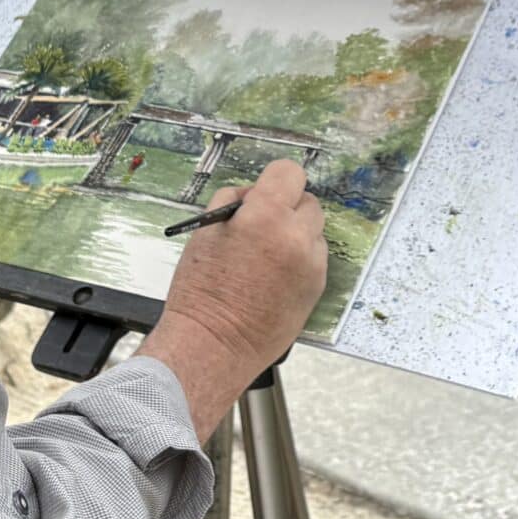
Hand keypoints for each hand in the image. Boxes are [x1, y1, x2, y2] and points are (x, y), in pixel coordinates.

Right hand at [138, 160, 327, 437]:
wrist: (213, 345)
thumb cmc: (200, 291)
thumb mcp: (204, 233)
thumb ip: (231, 203)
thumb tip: (252, 196)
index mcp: (267, 216)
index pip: (289, 173)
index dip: (274, 181)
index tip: (262, 195)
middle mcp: (298, 236)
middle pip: (307, 201)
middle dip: (286, 208)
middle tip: (260, 228)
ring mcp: (312, 264)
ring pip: (313, 232)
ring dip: (295, 235)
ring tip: (265, 258)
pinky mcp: (317, 288)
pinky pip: (314, 259)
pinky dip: (299, 261)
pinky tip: (273, 278)